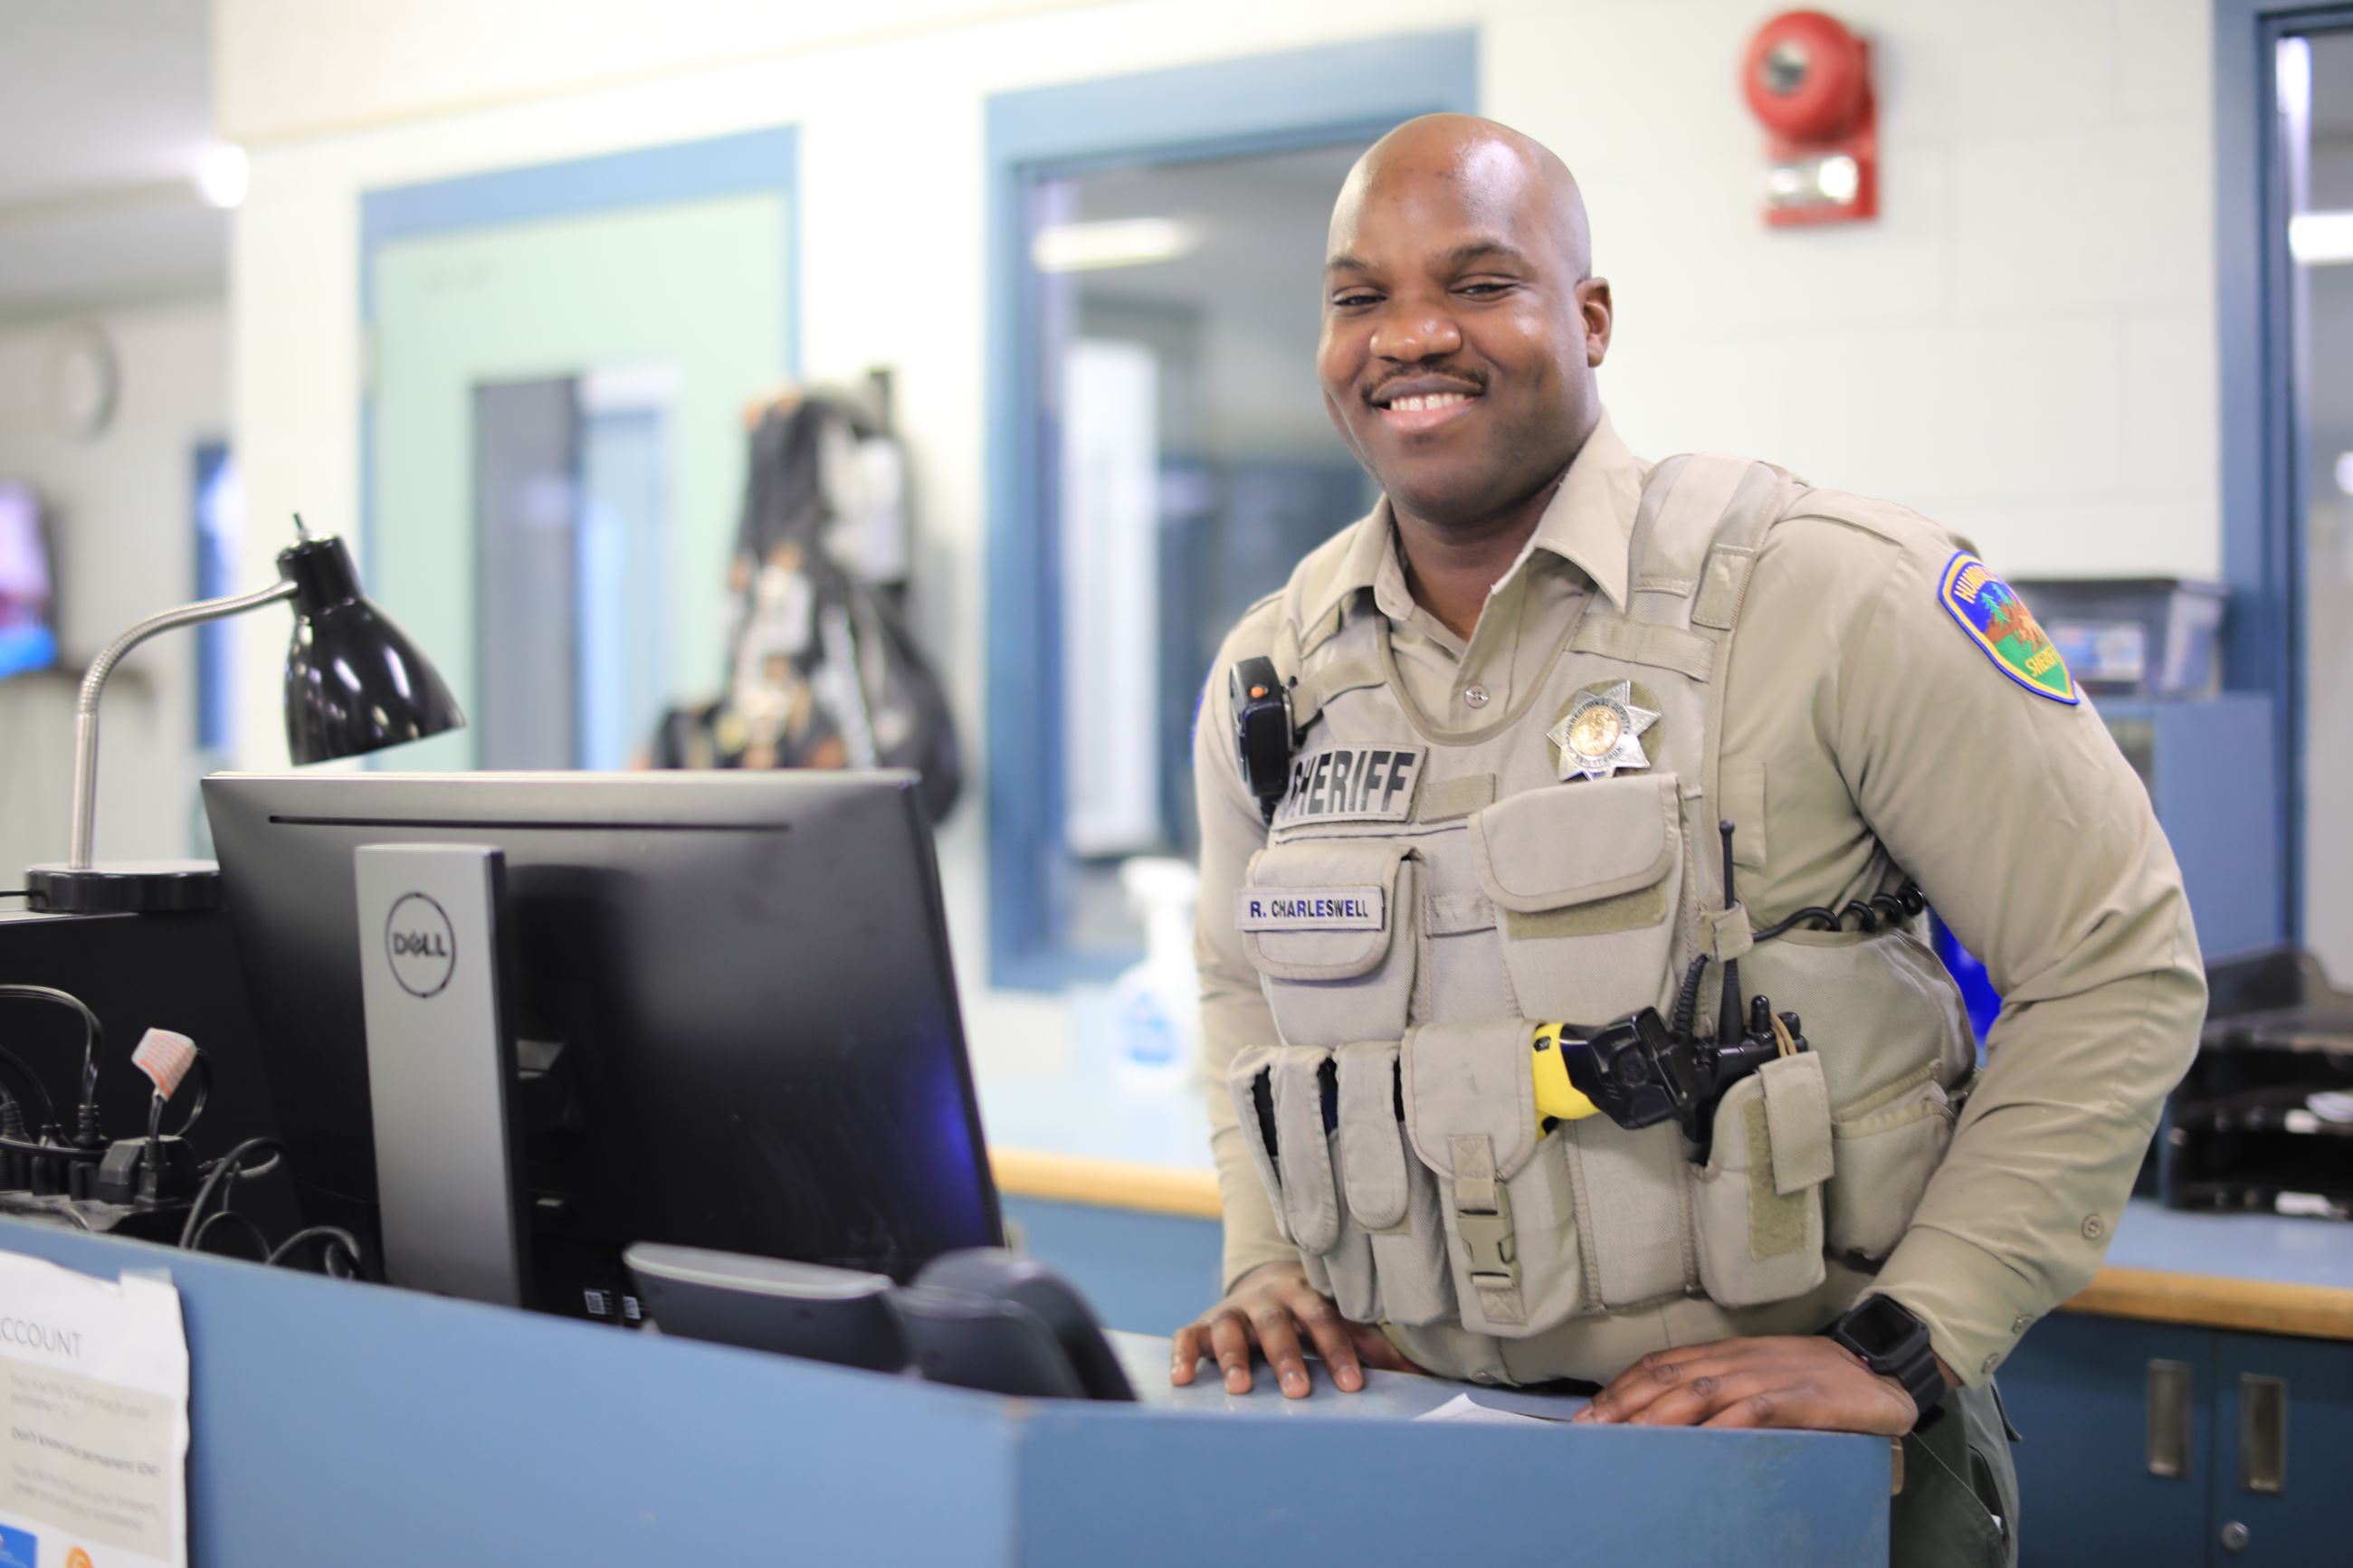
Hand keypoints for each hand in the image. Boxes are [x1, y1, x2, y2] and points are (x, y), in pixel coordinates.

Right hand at [1169, 1261, 1418, 1398]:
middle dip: (1287, 1357)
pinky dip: (1183, 1355)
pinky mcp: (1202, 1324)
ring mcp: (1231, 1311)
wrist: (1261, 1283)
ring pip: (1229, 1328)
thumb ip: (1370, 1344)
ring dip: (1234, 1357)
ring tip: (1241, 1388)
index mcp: (1304, 1293)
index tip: (1353, 1386)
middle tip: (1298, 1392)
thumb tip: (1420, 1374)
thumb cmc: (1307, 1312)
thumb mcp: (1335, 1319)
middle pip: (1276, 1324)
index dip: (1338, 1351)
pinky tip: (1183, 1380)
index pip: (1324, 1319)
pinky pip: (1187, 1336)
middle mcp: (1266, 1299)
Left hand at [1573, 1335, 1926, 1434]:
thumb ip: (1720, 1392)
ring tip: (1629, 1437)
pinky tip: (1701, 1441)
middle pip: (1670, 1377)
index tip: (1590, 1413)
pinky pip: (1756, 1410)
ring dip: (1661, 1415)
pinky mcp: (1801, 1398)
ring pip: (1703, 1391)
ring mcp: (1769, 1376)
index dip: (1623, 1387)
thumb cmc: (1812, 1380)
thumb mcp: (1759, 1378)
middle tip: (1593, 1430)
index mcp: (1726, 1354)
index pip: (1662, 1364)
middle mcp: (1740, 1360)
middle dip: (1627, 1403)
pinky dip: (1725, 1424)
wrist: (1877, 1371)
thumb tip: (1668, 1420)